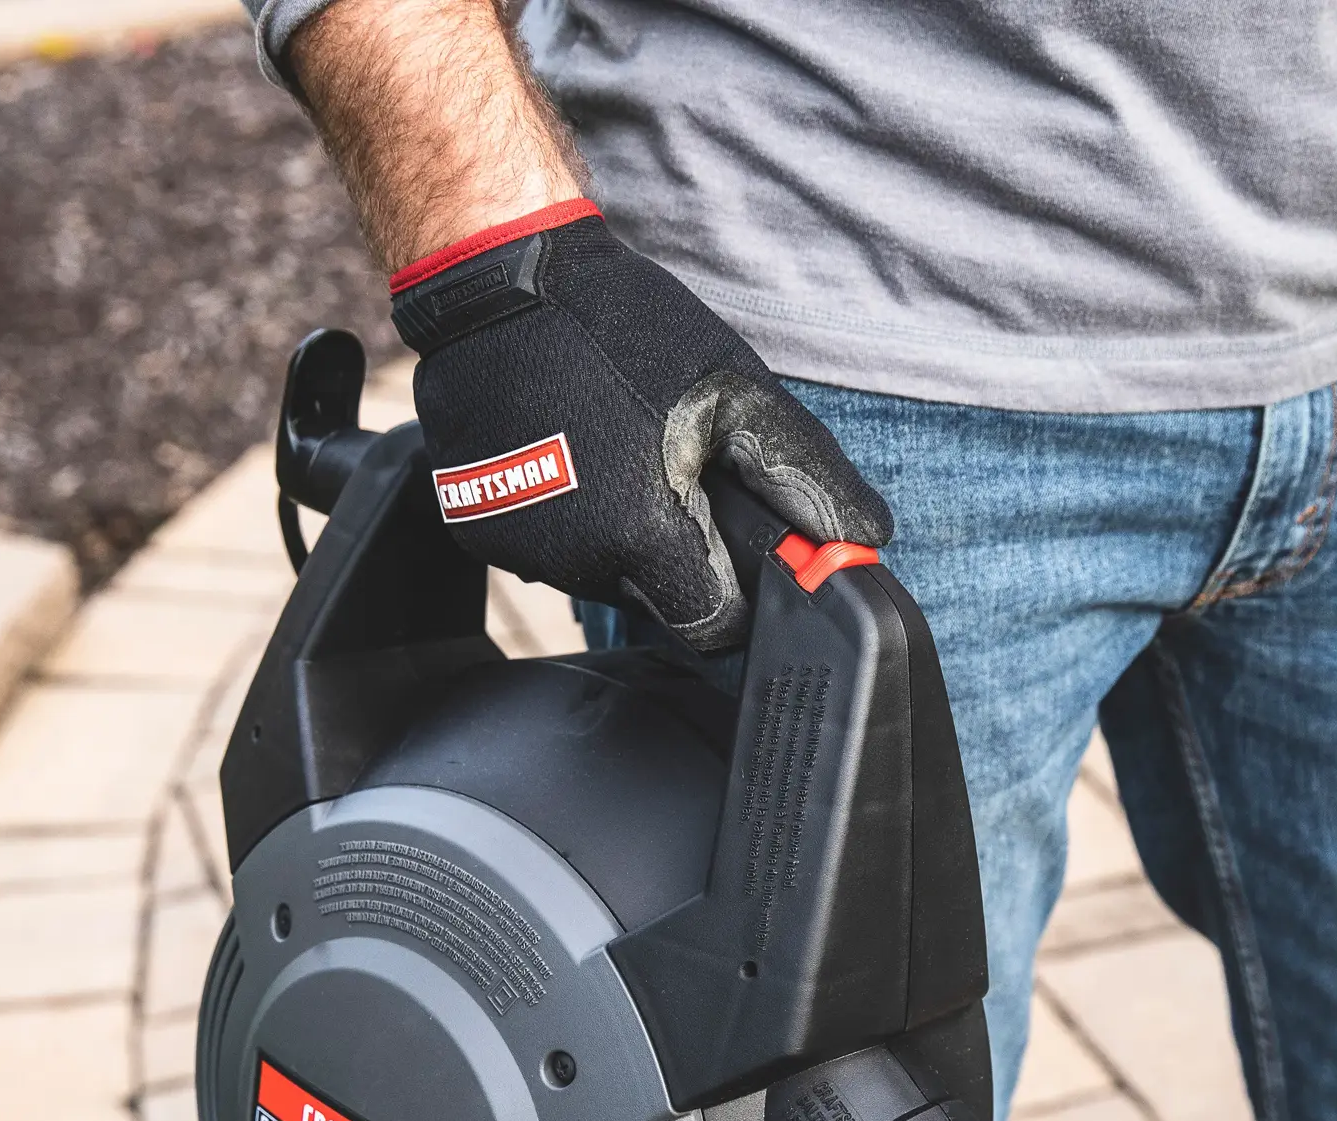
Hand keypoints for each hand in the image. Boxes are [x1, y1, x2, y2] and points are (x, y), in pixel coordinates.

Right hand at [290, 0, 888, 647]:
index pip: (712, 627)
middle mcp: (572, 560)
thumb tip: (860, 541)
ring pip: (600, 578)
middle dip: (678, 555)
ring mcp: (516, 549)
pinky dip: (566, 517)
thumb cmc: (620, 326)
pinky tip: (569, 452)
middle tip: (672, 475)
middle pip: (657, 603)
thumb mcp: (735, 391)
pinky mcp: (475, 529)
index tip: (736, 547)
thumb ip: (803, 477)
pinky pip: (547, 551)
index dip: (737, 593)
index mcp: (639, 536)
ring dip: (621, 535)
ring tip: (617, 452)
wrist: (494, 277)